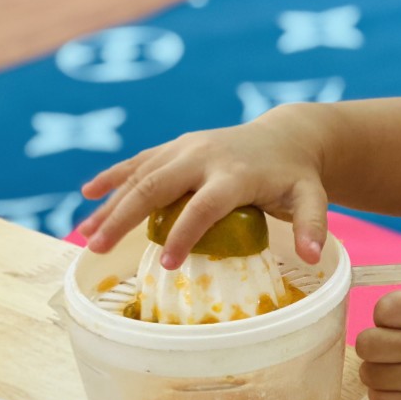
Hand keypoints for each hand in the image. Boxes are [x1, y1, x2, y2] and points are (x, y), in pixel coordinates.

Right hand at [77, 107, 328, 266]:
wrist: (287, 135)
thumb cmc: (296, 176)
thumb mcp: (311, 198)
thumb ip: (313, 225)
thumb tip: (315, 258)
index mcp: (234, 174)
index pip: (204, 206)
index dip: (184, 233)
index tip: (166, 263)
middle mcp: (204, 156)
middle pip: (157, 187)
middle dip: (124, 217)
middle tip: (98, 248)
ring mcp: (186, 148)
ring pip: (140, 175)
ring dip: (111, 204)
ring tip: (86, 235)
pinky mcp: (176, 146)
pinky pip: (139, 161)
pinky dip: (114, 177)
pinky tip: (88, 194)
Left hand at [355, 291, 400, 399]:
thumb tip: (381, 317)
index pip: (384, 308)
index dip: (385, 314)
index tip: (398, 321)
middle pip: (368, 343)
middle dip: (374, 341)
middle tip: (391, 346)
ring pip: (369, 373)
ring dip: (376, 368)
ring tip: (395, 367)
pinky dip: (381, 393)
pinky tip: (397, 386)